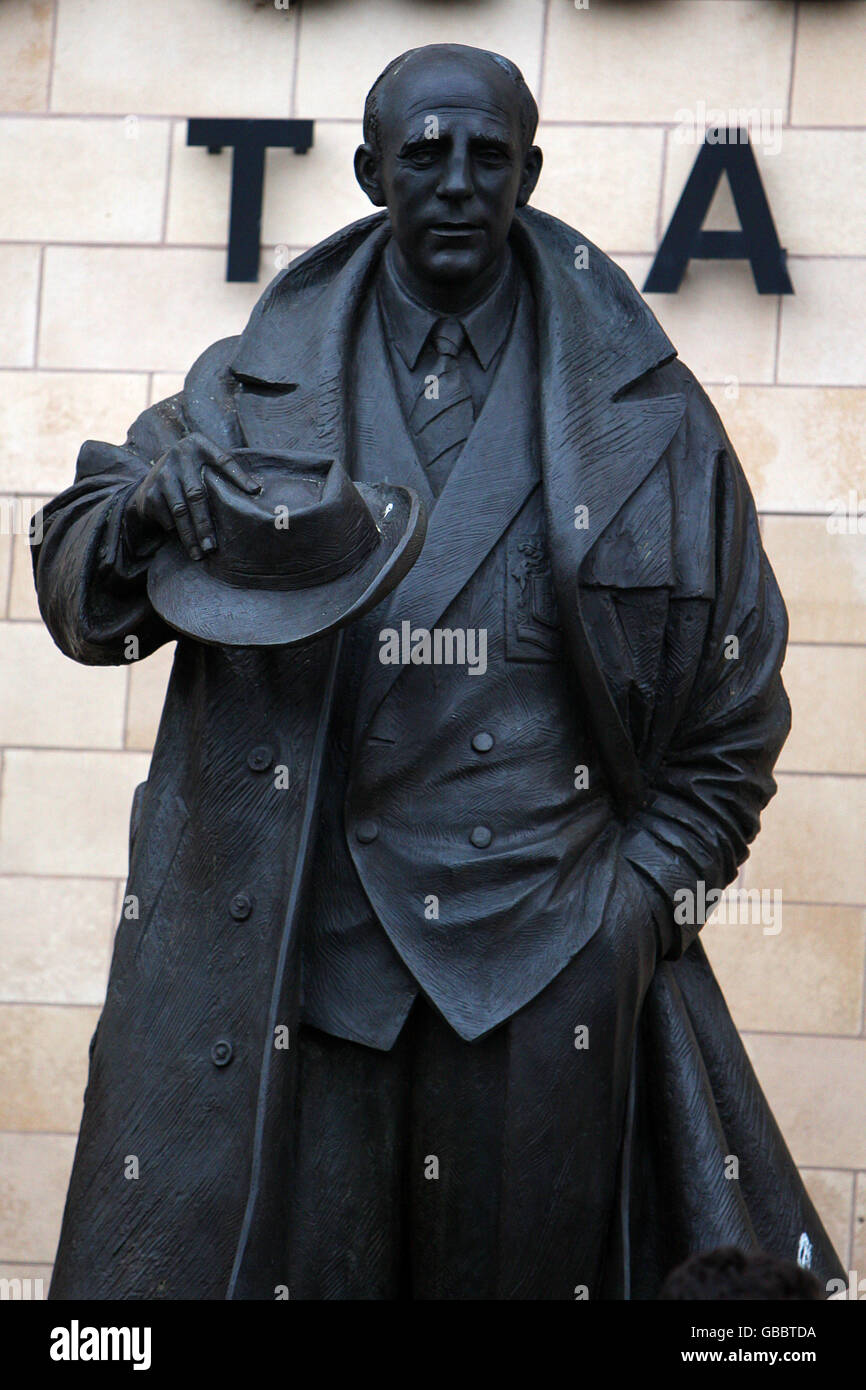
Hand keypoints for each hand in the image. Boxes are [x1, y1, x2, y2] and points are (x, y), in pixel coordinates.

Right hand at [125, 434, 261, 559]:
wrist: (152, 478)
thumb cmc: (191, 474)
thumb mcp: (206, 465)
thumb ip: (224, 473)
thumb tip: (256, 492)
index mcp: (199, 445)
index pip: (223, 460)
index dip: (238, 476)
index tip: (255, 491)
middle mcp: (180, 456)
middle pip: (197, 495)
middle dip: (205, 524)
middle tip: (214, 546)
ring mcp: (163, 473)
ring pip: (180, 511)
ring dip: (191, 535)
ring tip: (200, 553)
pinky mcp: (150, 491)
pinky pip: (167, 517)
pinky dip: (175, 530)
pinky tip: (185, 541)